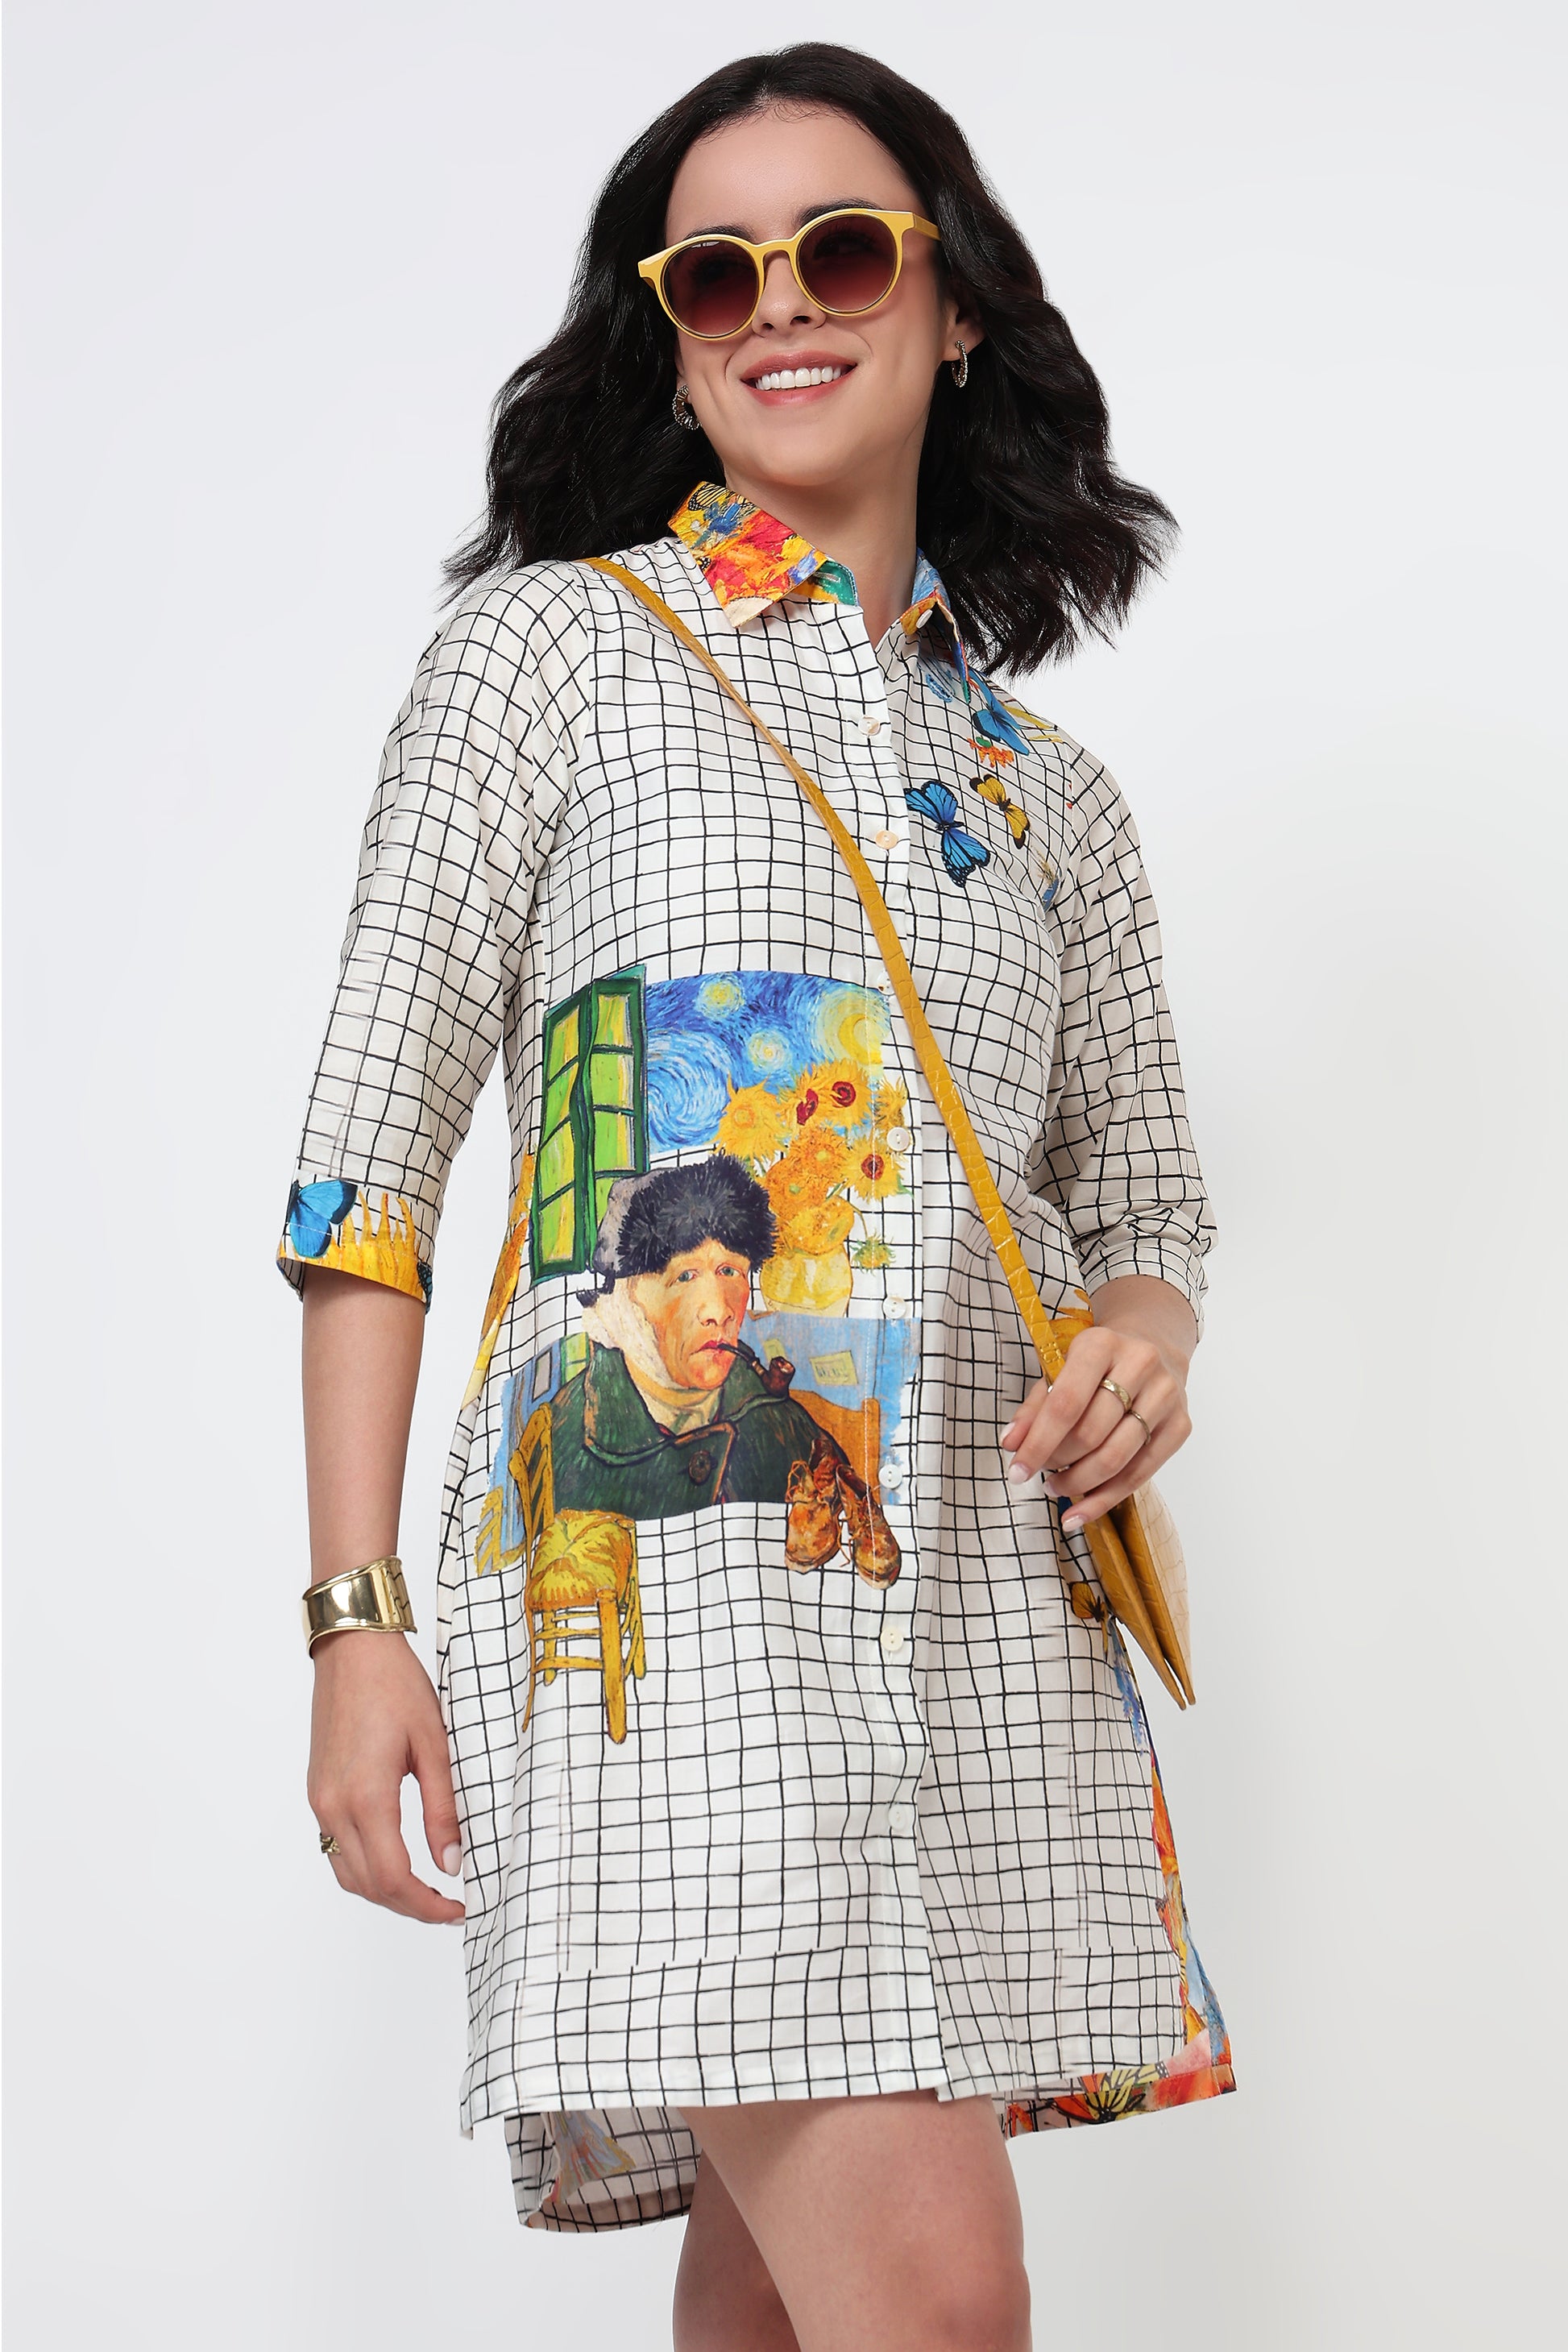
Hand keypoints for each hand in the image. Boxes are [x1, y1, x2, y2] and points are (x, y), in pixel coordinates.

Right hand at [307, 1632, 463, 1924]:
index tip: (458, 1909)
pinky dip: (365, 1867)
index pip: (393, 1878)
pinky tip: (395, 1859)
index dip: (427, 1906)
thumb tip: (453, 1861)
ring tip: (426, 1890)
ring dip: (384, 1891)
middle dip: (409, 1906)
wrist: (351, 1649)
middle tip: (449, 1907)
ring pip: (347, 1873)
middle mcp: (334, 1806)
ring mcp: (320, 1801)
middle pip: (368, 1885)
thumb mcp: (434, 1745)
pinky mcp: (318, 1792)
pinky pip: (336, 1848)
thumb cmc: (395, 1685)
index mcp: (366, 1796)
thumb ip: (444, 1809)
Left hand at [999, 1291, 1192, 1532]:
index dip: (1039, 1443)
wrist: (1153, 1346)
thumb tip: (1012, 1444)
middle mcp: (1140, 1365)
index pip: (1066, 1403)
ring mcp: (1166, 1396)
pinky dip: (1105, 1499)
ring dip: (1078, 1483)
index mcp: (1101, 1345)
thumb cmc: (1097, 1364)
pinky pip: (1140, 1474)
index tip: (1017, 1470)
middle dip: (1058, 1461)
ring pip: (1116, 1458)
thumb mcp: (1060, 1371)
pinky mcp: (1181, 1425)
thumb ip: (1034, 1406)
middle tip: (1040, 1472)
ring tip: (1056, 1487)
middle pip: (1091, 1433)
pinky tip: (1080, 1512)